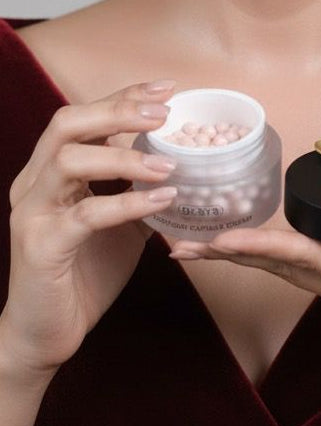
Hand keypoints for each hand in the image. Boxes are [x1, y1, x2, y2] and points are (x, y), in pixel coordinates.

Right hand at [1, 82, 177, 379]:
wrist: (46, 335)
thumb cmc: (82, 276)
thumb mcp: (118, 226)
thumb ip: (136, 193)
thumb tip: (182, 168)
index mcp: (48, 172)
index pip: (81, 116)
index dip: (122, 96)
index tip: (165, 89)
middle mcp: (33, 183)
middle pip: (66, 123)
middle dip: (117, 110)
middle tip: (165, 114)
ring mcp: (32, 213)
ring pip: (70, 160)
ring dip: (123, 157)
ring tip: (168, 164)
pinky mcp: (42, 246)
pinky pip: (86, 214)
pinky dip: (127, 203)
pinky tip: (162, 199)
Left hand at [169, 217, 320, 375]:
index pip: (304, 258)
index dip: (261, 244)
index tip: (221, 237)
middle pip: (276, 267)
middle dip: (228, 254)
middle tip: (177, 243)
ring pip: (280, 271)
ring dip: (238, 256)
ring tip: (195, 244)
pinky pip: (295, 271)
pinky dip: (265, 256)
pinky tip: (247, 245)